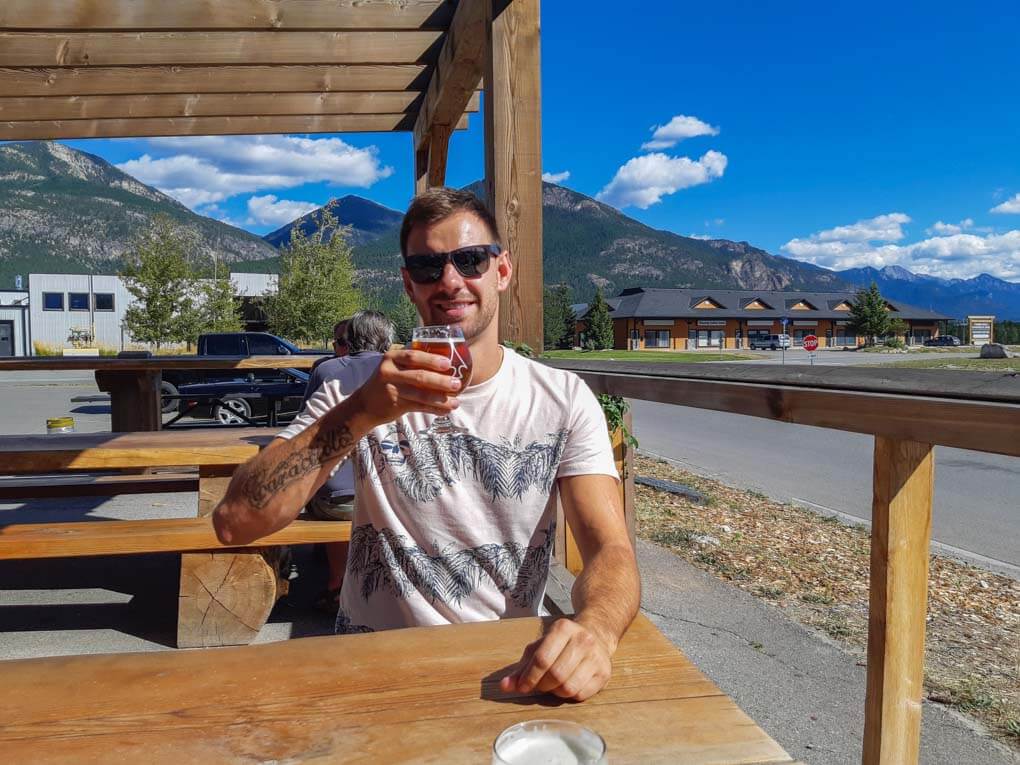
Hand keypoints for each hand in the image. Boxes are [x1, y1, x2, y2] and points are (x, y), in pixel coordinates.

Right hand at [349, 348, 461, 426]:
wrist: (364, 404)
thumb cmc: (387, 381)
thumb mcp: (394, 366)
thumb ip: (412, 361)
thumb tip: (446, 360)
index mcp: (392, 357)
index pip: (413, 355)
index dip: (432, 359)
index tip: (448, 363)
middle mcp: (389, 371)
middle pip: (419, 375)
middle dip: (441, 380)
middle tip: (456, 383)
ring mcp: (391, 388)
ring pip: (421, 394)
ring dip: (441, 399)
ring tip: (456, 401)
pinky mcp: (394, 404)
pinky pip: (419, 406)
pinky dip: (434, 409)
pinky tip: (446, 410)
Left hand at [499, 618, 613, 701]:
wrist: (595, 635)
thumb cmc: (561, 644)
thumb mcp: (540, 647)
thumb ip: (521, 667)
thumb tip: (504, 686)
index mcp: (563, 628)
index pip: (542, 659)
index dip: (529, 677)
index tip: (522, 687)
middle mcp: (583, 640)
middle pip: (556, 675)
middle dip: (542, 686)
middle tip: (539, 686)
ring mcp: (596, 656)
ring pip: (568, 687)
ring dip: (556, 692)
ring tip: (554, 685)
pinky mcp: (605, 672)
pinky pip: (581, 695)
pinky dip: (570, 696)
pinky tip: (568, 685)